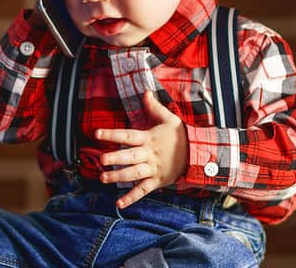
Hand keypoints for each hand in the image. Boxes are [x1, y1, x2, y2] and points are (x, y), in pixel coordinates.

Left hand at [95, 91, 188, 208]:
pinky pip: (142, 190)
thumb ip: (154, 107)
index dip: (112, 133)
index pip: (127, 135)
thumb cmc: (180, 136)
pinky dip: (131, 197)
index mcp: (148, 139)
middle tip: (101, 159)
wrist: (198, 154)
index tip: (97, 133)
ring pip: (134, 173)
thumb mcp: (169, 119)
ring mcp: (153, 169)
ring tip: (104, 178)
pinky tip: (119, 203)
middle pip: (130, 156)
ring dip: (119, 176)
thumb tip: (146, 92)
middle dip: (115, 158)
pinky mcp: (157, 181)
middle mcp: (149, 155)